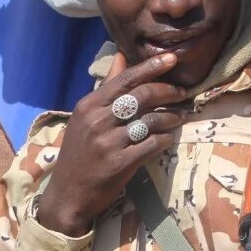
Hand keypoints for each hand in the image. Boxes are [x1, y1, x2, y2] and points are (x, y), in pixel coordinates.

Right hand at [35, 52, 187, 236]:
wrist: (68, 194)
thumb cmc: (79, 153)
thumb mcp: (85, 118)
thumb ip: (106, 89)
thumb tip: (121, 56)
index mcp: (89, 105)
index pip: (125, 79)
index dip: (152, 67)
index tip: (172, 58)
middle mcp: (97, 120)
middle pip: (141, 96)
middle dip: (167, 91)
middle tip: (182, 93)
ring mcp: (108, 142)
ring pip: (151, 120)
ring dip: (171, 117)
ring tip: (178, 118)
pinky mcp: (120, 163)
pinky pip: (152, 144)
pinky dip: (165, 139)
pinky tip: (168, 139)